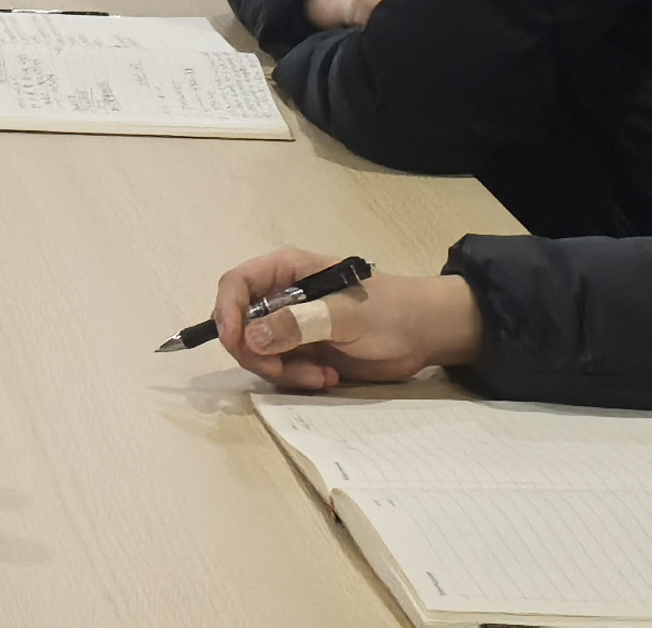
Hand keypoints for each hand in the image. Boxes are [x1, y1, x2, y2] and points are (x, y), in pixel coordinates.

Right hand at [209, 250, 482, 393]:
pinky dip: (296, 379)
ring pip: (258, 353)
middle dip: (259, 354)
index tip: (234, 342)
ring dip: (283, 371)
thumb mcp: (344, 317)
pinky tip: (328, 377)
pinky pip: (279, 369)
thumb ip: (298, 324)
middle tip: (287, 372)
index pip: (236, 284)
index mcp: (286, 271)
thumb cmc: (390, 312)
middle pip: (241, 325)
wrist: (425, 334)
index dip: (226, 311)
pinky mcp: (302, 351)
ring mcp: (291, 326)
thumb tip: (251, 337)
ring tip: (322, 376)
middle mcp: (281, 296)